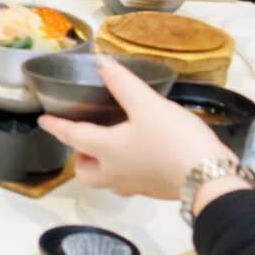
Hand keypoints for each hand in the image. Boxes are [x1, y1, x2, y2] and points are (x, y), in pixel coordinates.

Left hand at [38, 58, 230, 202]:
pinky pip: (129, 183)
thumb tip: (100, 63)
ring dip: (102, 167)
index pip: (72, 137)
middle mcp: (116, 173)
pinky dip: (125, 170)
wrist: (211, 178)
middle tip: (84, 140)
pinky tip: (139, 156)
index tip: (44, 121)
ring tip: (110, 147)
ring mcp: (136, 186)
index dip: (56, 126)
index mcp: (108, 150)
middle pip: (86, 173)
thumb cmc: (176, 142)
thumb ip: (122, 83)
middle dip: (80, 157)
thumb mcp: (147, 104)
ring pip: (108, 181)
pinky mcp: (156, 191)